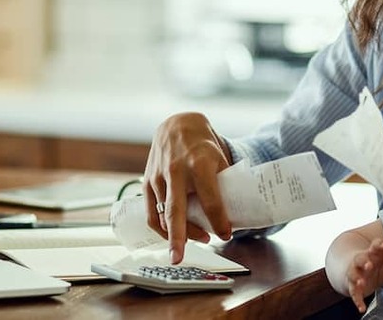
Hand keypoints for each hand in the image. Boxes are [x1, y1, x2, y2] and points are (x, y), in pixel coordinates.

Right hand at [143, 112, 232, 263]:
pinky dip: (161, 228)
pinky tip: (172, 236)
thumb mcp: (220, 157)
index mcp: (198, 163)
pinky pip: (151, 212)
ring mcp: (158, 176)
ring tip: (195, 241)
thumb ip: (225, 183)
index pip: (210, 198)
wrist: (177, 125)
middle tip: (179, 258)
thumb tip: (235, 213)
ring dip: (178, 234)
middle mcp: (175, 170)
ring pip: (163, 215)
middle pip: (176, 210)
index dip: (219, 220)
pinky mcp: (147, 181)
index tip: (227, 233)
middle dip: (178, 236)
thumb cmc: (202, 144)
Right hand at [346, 238, 382, 312]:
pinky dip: (357, 301)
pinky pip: (354, 294)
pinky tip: (361, 307)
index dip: (378, 246)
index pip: (374, 246)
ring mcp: (356, 274)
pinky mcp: (353, 287)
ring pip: (354, 275)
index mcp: (372, 253)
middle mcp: (362, 262)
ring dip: (357, 278)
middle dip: (364, 262)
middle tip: (369, 264)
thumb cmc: (376, 262)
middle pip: (360, 259)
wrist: (355, 269)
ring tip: (361, 282)